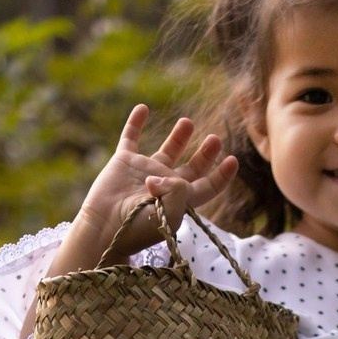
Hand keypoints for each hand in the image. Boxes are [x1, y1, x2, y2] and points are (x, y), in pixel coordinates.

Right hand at [77, 103, 239, 251]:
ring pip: (166, 150)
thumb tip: (167, 176)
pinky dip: (136, 123)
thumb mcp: (167, 216)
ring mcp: (145, 172)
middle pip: (192, 167)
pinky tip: (143, 108)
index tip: (233, 160)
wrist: (105, 229)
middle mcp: (165, 185)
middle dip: (205, 154)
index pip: (207, 187)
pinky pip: (131, 138)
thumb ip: (178, 193)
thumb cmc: (137, 230)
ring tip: (188, 122)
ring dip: (178, 137)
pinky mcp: (124, 163)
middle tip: (215, 139)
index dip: (221, 176)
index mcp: (180, 201)